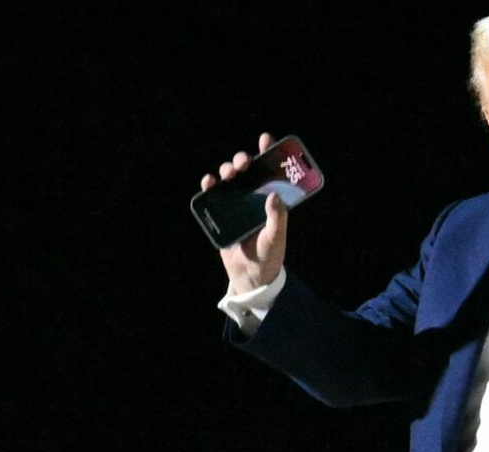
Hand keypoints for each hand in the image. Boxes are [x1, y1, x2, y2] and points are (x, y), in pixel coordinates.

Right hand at [202, 132, 287, 293]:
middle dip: (244, 160)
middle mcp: (253, 198)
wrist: (250, 276)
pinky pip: (213, 195)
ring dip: (227, 170)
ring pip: (229, 179)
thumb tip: (275, 195)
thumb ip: (278, 217)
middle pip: (247, 171)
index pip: (270, 172)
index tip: (266, 139)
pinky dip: (210, 185)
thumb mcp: (277, 236)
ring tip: (229, 173)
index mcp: (270, 199)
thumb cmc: (269, 255)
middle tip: (245, 161)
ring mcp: (236, 204)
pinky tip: (210, 181)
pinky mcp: (221, 214)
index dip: (267, 153)